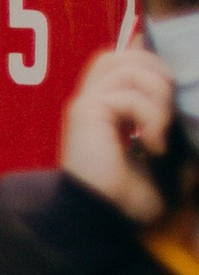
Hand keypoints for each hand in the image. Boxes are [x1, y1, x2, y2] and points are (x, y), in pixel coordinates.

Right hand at [61, 46, 180, 225]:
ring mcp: (86, 104)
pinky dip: (151, 117)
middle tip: (167, 110)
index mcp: (103, 110)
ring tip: (161, 127)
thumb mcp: (168, 163)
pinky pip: (128, 96)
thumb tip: (194, 119)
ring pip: (127, 65)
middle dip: (155, 72)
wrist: (101, 219)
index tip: (166, 72)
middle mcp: (91, 102)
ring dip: (157, 93)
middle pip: (121, 55)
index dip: (144, 56)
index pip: (119, 61)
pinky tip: (153, 146)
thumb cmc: (127, 198)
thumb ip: (177, 136)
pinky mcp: (87, 112)